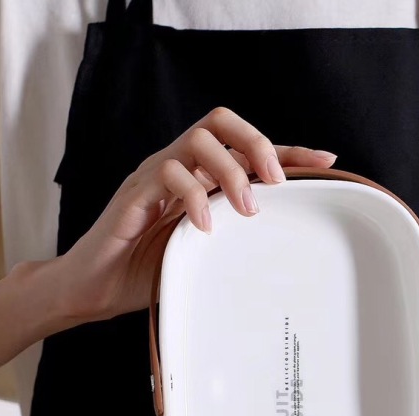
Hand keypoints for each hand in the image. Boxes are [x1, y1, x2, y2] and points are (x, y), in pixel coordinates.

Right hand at [32, 106, 336, 326]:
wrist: (93, 289)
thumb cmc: (147, 273)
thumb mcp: (203, 256)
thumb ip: (233, 241)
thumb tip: (282, 248)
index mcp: (199, 180)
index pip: (246, 150)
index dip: (288, 151)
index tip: (326, 162)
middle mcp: (178, 169)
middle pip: (220, 123)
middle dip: (257, 145)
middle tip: (277, 182)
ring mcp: (154, 177)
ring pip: (196, 141)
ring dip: (229, 170)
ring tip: (244, 209)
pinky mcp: (133, 195)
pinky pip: (167, 175)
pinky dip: (192, 196)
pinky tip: (204, 226)